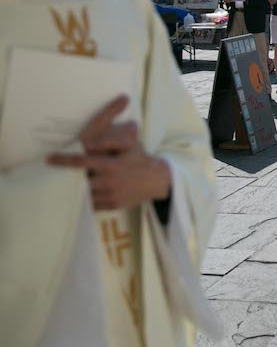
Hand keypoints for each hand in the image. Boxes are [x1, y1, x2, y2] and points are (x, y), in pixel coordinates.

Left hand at [48, 96, 170, 209]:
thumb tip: (86, 143)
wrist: (158, 180)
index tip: (49, 158)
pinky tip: (84, 195)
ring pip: (85, 195)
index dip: (63, 160)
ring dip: (76, 190)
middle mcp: (109, 182)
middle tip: (57, 176)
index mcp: (111, 165)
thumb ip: (108, 141)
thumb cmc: (140, 159)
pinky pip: (93, 205)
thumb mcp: (129, 144)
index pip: (81, 162)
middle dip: (68, 179)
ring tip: (68, 186)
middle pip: (80, 182)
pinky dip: (86, 200)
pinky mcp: (113, 206)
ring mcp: (111, 196)